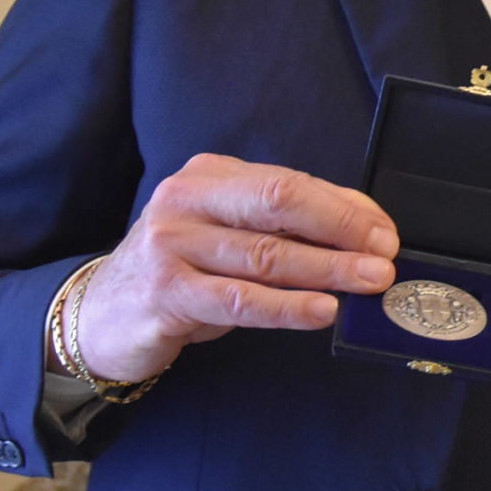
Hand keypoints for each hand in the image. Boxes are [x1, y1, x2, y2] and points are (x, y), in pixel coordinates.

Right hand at [69, 154, 397, 382]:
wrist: (104, 314)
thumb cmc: (185, 271)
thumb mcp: (231, 235)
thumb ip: (290, 225)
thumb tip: (367, 225)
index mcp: (210, 176)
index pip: (289, 183)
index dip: (345, 208)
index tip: (385, 233)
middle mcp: (186, 200)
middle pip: (279, 204)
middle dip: (341, 230)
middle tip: (385, 257)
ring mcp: (170, 244)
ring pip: (265, 254)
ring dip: (327, 270)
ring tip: (369, 282)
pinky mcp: (165, 293)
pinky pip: (240, 300)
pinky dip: (287, 306)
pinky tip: (323, 310)